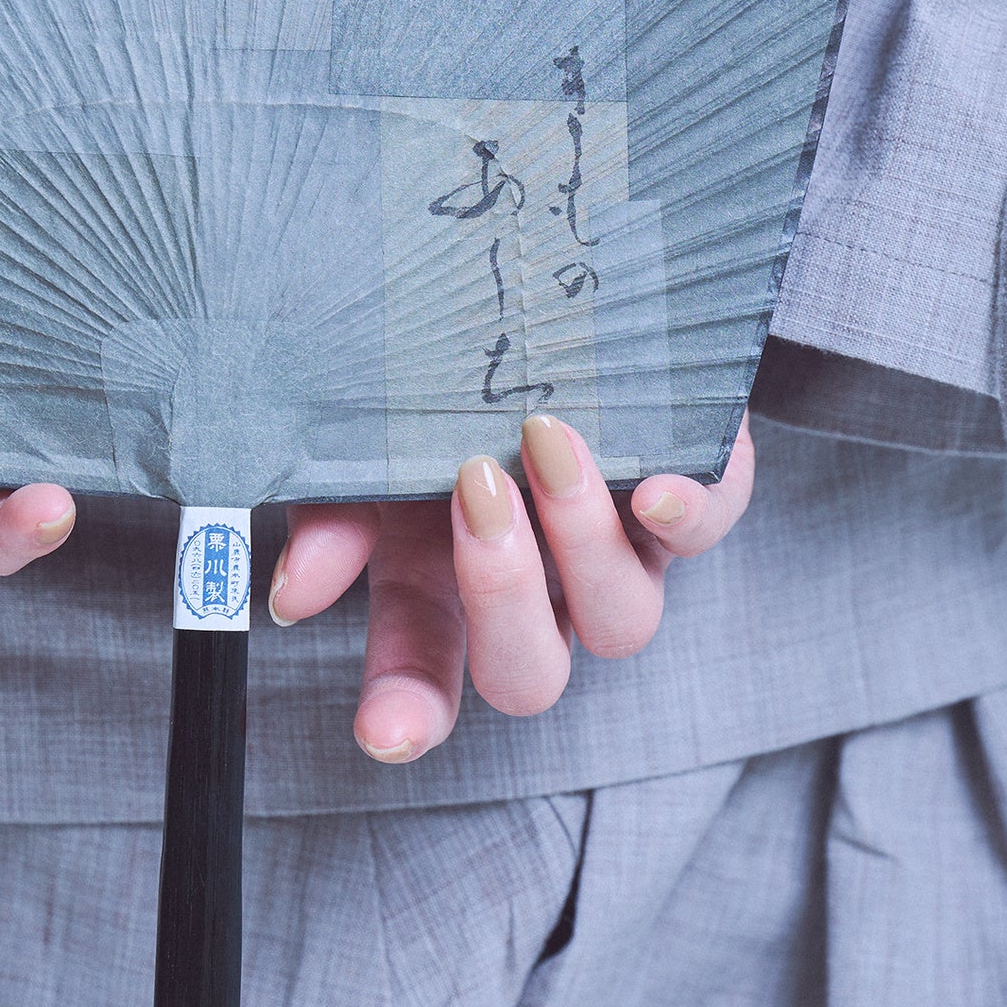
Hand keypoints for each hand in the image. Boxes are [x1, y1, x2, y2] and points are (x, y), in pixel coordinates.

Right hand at [267, 415, 754, 764]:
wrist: (523, 275)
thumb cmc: (428, 369)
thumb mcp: (364, 433)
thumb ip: (330, 510)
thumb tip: (297, 592)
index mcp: (436, 587)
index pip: (420, 680)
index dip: (405, 712)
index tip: (386, 731)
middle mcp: (535, 593)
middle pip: (528, 673)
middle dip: (500, 595)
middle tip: (472, 489)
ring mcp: (619, 555)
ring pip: (621, 619)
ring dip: (580, 542)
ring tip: (547, 443)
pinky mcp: (694, 495)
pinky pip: (709, 529)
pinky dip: (687, 515)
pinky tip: (657, 486)